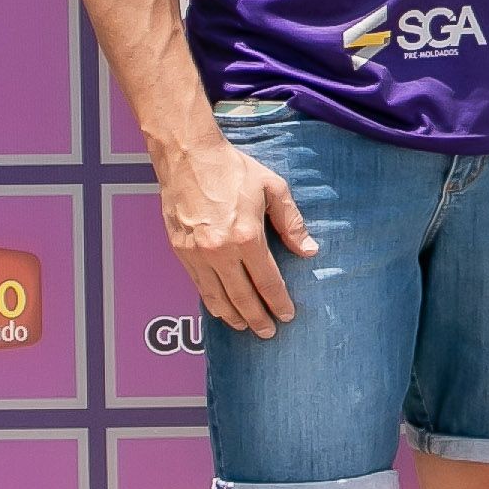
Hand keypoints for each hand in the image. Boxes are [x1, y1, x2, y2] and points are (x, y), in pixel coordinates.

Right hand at [159, 133, 314, 336]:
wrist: (188, 156)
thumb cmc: (232, 168)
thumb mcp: (273, 188)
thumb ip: (291, 222)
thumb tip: (308, 251)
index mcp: (247, 237)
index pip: (268, 282)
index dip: (279, 302)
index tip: (287, 315)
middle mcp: (220, 251)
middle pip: (243, 298)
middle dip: (258, 319)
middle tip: (268, 332)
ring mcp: (197, 254)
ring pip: (217, 298)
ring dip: (233, 317)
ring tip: (245, 327)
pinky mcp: (180, 251)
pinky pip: (199, 286)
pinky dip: (211, 302)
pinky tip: (220, 308)